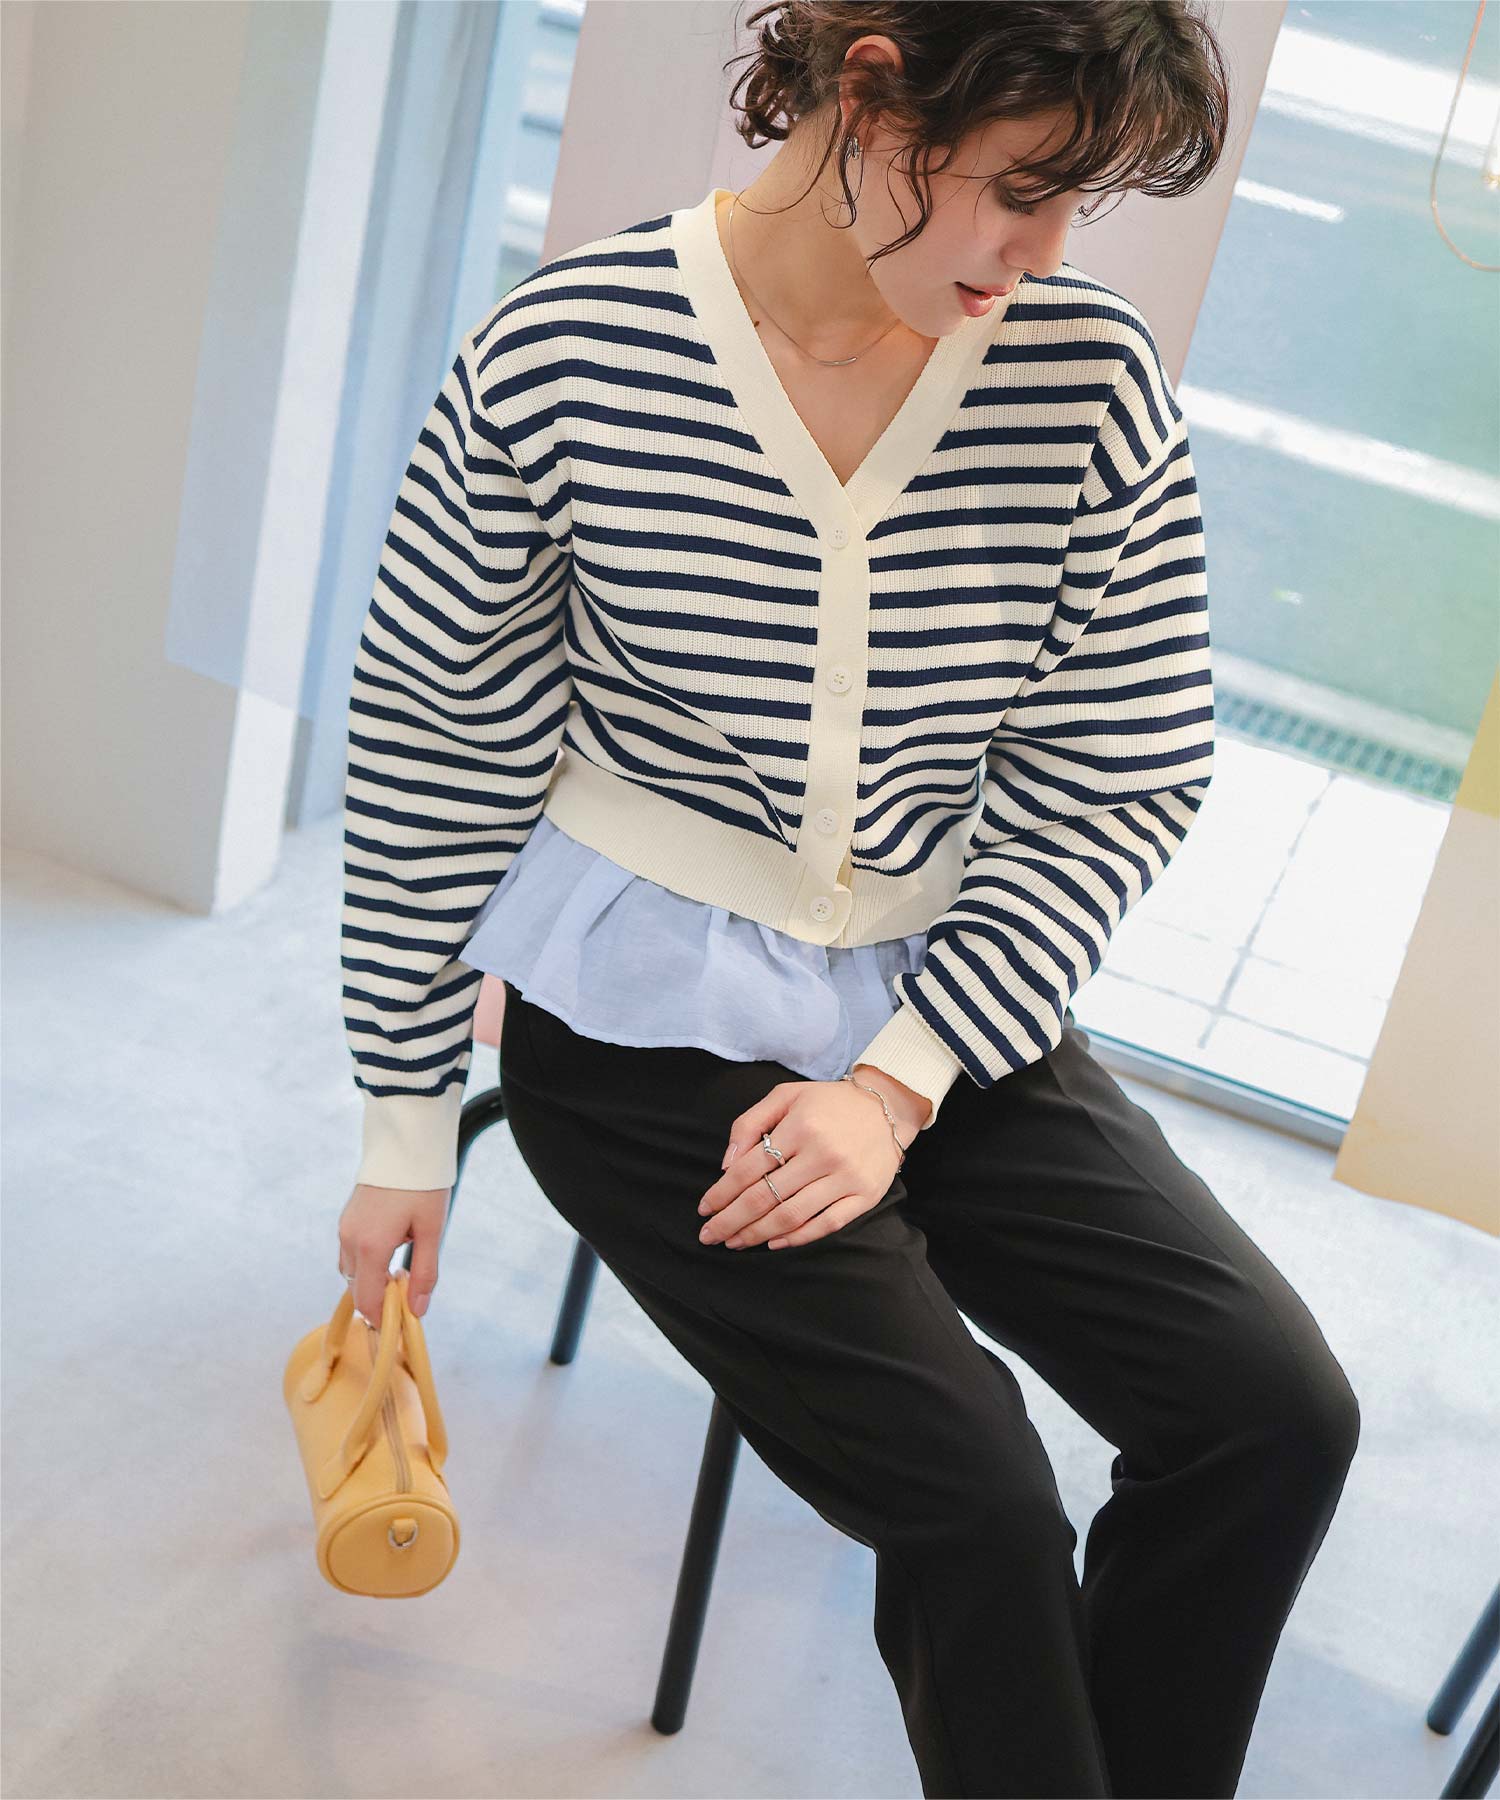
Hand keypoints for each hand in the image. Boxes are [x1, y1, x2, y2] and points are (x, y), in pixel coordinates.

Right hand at [338, 1183, 449, 1323]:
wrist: (405, 1144)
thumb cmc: (423, 1185)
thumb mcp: (432, 1231)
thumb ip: (424, 1273)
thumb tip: (417, 1312)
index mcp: (371, 1246)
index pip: (367, 1299)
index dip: (383, 1317)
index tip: (402, 1322)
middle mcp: (350, 1239)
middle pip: (356, 1288)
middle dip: (378, 1299)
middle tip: (407, 1294)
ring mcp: (344, 1227)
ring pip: (351, 1271)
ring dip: (372, 1279)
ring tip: (401, 1270)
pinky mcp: (346, 1218)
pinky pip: (350, 1252)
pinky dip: (366, 1262)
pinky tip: (391, 1250)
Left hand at [695, 1076, 919, 1250]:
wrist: (887, 1106)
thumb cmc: (828, 1102)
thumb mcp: (785, 1096)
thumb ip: (750, 1123)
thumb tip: (725, 1165)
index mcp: (799, 1127)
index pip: (748, 1169)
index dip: (721, 1193)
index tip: (704, 1210)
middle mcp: (822, 1154)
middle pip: (765, 1197)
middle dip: (731, 1221)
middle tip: (710, 1236)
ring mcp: (845, 1177)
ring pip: (791, 1215)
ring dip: (756, 1234)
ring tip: (734, 1242)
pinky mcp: (865, 1196)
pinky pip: (826, 1225)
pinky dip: (797, 1238)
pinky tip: (773, 1243)